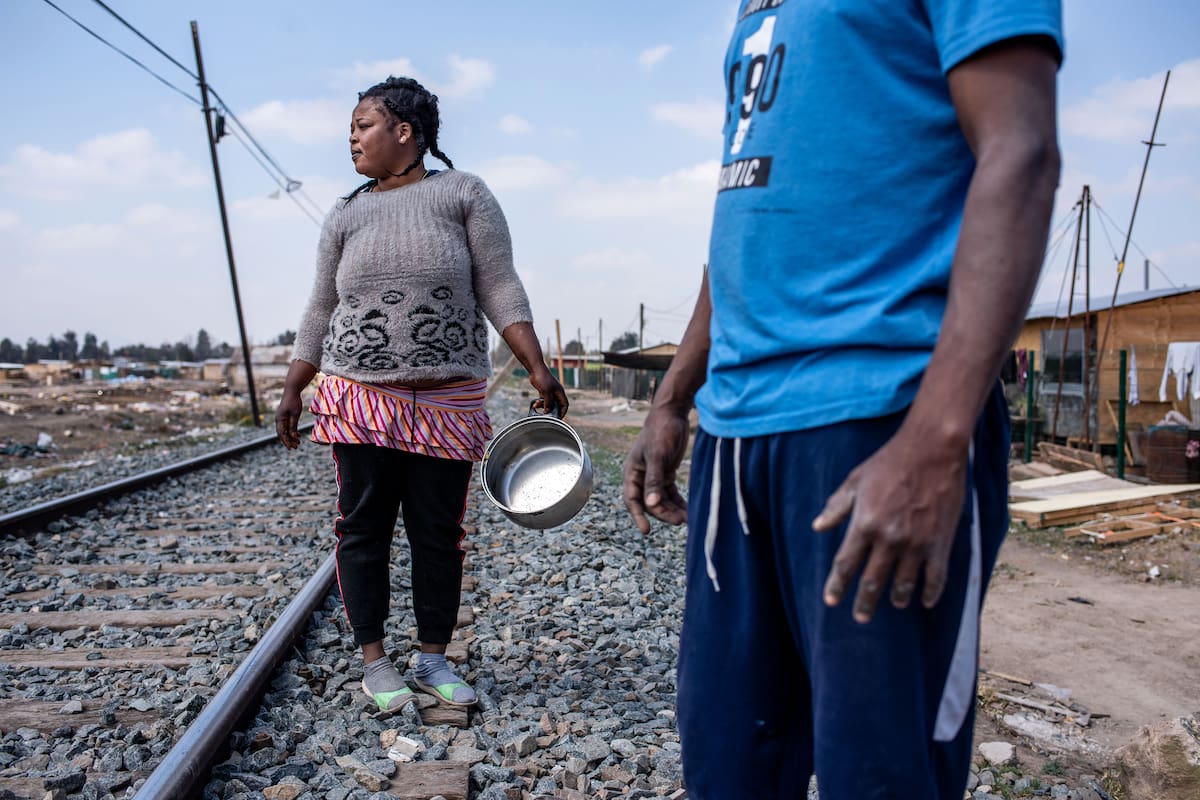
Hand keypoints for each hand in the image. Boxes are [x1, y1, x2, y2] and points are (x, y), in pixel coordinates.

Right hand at [275, 389, 302, 449]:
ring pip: (285, 431)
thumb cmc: (294, 401)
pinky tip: (298, 435)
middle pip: (282, 434)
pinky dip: (292, 431)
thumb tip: (292, 436)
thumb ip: (293, 425)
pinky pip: (287, 426)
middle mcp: (279, 420)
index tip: (291, 448)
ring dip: (291, 437)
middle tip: (296, 447)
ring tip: (298, 443)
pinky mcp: (285, 416)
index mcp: (280, 420)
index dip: (286, 441)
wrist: (292, 391)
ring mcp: (281, 418)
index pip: (282, 434)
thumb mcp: (295, 414)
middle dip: (289, 441)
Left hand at [528, 366, 568, 417]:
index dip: (563, 412)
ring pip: (549, 403)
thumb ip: (548, 403)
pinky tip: (535, 403)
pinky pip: (543, 400)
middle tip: (546, 415)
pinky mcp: (544, 391)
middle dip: (551, 410)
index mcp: (560, 392)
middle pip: (556, 405)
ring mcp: (550, 392)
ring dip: (543, 406)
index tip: (558, 418)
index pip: (565, 405)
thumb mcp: (546, 392)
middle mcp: (556, 393)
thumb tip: (547, 412)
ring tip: (537, 406)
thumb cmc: (543, 378)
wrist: (536, 370)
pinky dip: (539, 403)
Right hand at [623, 405, 690, 533]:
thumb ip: (654, 480)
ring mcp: (654, 475)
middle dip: (663, 513)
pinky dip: (678, 502)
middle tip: (680, 521)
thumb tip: (651, 504)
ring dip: (672, 510)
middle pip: (650, 502)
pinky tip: (689, 510)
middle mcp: (641, 476)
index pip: (632, 499)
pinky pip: (671, 493)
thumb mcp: (657, 456)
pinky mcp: (667, 473)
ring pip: (661, 499)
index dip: (638, 516)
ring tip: (688, 518)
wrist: (673, 413)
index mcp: (632, 471)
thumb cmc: (661, 431)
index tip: (646, 531)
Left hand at [812, 426, 967, 623]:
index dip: (837, 586)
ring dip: (897, 598)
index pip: (845, 564)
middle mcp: (888, 538)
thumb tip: (817, 527)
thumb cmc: (889, 462)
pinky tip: (925, 602)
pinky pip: (936, 577)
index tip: (831, 601)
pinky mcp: (940, 542)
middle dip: (864, 603)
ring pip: (903, 584)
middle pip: (872, 581)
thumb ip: (837, 507)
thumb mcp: (855, 480)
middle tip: (861, 618)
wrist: (932, 450)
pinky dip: (930, 593)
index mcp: (864, 524)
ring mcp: (916, 543)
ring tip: (894, 605)